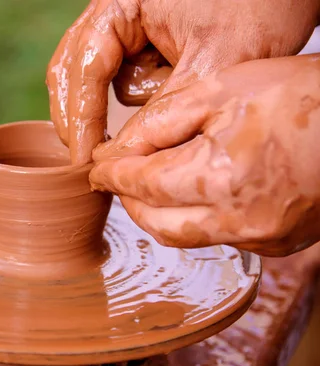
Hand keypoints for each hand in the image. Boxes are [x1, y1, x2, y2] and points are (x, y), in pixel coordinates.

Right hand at [46, 0, 319, 163]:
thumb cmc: (260, 3)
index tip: (83, 161)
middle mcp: (117, 13)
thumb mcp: (212, 65)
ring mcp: (129, 28)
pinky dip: (151, 98)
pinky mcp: (146, 44)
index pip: (84, 66)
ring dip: (134, 104)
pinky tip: (178, 91)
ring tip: (174, 101)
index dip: (80, 117)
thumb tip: (117, 158)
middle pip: (76, 72)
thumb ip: (162, 113)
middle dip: (85, 115)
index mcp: (122, 3)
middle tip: (87, 158)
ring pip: (108, 83)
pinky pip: (132, 82)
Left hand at [90, 55, 319, 256]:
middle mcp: (239, 222)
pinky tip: (195, 193)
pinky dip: (196, 218)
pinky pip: (218, 238)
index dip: (113, 177)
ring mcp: (262, 240)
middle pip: (156, 223)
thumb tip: (118, 151)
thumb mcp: (222, 91)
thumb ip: (161, 122)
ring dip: (159, 212)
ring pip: (184, 236)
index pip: (143, 186)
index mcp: (221, 179)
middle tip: (119, 176)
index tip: (95, 170)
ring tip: (152, 182)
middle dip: (130, 200)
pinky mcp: (278, 245)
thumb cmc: (302, 96)